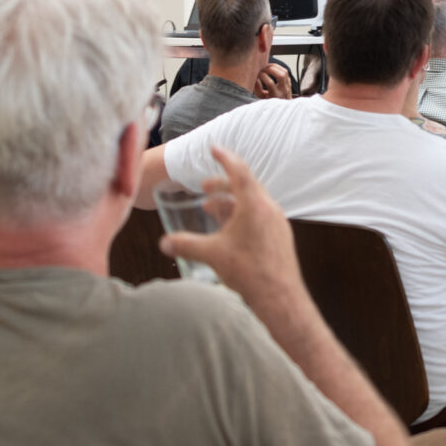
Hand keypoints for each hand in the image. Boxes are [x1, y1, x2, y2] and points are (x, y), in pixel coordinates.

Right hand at [158, 149, 307, 314]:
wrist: (280, 297)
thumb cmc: (249, 272)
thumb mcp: (212, 255)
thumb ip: (186, 245)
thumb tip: (164, 243)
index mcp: (254, 205)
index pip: (239, 171)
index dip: (225, 157)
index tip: (213, 149)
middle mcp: (269, 208)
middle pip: (246, 185)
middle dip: (222, 184)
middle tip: (204, 188)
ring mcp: (277, 222)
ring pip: (252, 202)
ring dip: (231, 201)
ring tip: (210, 209)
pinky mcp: (280, 236)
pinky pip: (259, 215)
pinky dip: (242, 214)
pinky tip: (229, 230)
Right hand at [255, 60, 294, 99]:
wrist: (282, 108)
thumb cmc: (270, 103)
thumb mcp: (262, 98)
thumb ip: (258, 89)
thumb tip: (256, 79)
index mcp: (275, 95)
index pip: (270, 83)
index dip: (262, 76)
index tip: (257, 74)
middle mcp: (283, 90)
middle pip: (280, 76)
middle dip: (270, 69)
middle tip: (263, 68)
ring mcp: (288, 86)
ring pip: (285, 72)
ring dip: (275, 67)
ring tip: (267, 67)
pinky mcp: (289, 83)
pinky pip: (286, 73)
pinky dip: (279, 68)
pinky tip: (273, 69)